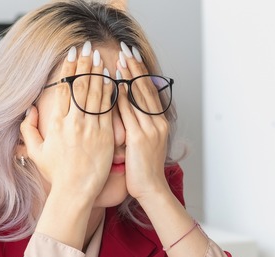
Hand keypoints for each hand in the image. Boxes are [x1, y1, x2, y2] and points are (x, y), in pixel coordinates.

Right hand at [20, 42, 115, 200]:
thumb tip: (31, 109)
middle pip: (80, 86)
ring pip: (95, 95)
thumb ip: (29, 128)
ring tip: (100, 57)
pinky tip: (112, 80)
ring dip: (98, 74)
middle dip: (84, 64)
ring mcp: (91, 129)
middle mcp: (74, 123)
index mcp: (57, 124)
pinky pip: (109, 110)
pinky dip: (110, 94)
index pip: (63, 89)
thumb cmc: (56, 174)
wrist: (75, 191)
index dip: (68, 70)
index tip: (71, 55)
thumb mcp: (36, 151)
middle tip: (87, 47)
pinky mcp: (105, 137)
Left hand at [116, 42, 170, 201]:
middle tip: (126, 49)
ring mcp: (150, 130)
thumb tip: (129, 112)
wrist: (151, 189)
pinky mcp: (139, 138)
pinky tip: (115, 84)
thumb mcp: (146, 145)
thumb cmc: (144, 170)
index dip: (141, 73)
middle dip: (135, 67)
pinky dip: (122, 97)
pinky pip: (129, 113)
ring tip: (120, 59)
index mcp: (160, 123)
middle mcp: (157, 123)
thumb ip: (140, 126)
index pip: (149, 91)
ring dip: (128, 76)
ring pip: (138, 97)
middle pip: (145, 88)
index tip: (132, 56)